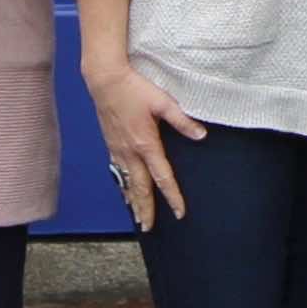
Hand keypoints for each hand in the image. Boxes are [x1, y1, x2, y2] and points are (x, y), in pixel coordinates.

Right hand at [84, 56, 207, 224]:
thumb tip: (201, 135)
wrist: (105, 79)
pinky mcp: (111, 143)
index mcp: (146, 144)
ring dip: (133, 201)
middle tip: (149, 228)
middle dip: (146, 209)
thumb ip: (183, 121)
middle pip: (141, 188)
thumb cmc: (134, 88)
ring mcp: (118, 149)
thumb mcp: (163, 102)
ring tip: (138, 218)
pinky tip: (125, 191)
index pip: (162, 177)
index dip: (173, 196)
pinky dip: (123, 186)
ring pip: (127, 182)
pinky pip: (118, 172)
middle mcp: (130, 152)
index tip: (179, 212)